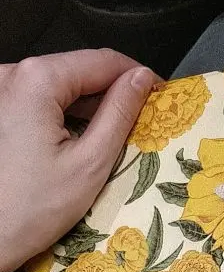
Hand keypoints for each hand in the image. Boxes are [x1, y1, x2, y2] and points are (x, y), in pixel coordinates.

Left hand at [0, 49, 156, 271]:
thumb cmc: (30, 210)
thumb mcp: (90, 163)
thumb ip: (119, 114)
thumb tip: (141, 80)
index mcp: (36, 80)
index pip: (102, 60)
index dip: (137, 76)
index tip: (160, 94)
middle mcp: (11, 77)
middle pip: (78, 70)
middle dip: (112, 92)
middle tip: (141, 120)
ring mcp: (0, 92)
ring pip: (60, 86)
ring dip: (89, 105)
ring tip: (113, 136)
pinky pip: (39, 100)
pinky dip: (64, 115)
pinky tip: (80, 141)